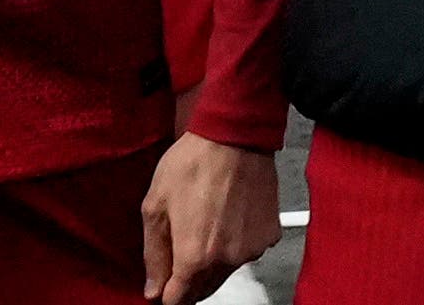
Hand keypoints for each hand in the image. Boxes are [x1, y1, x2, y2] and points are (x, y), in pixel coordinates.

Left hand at [140, 132, 277, 304]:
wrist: (236, 135)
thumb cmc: (193, 164)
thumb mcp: (155, 208)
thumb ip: (153, 255)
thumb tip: (154, 289)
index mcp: (194, 257)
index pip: (178, 300)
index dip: (167, 290)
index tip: (165, 278)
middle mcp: (227, 259)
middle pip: (203, 290)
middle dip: (190, 277)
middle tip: (184, 244)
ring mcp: (252, 247)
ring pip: (226, 272)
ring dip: (215, 260)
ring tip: (209, 225)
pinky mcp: (270, 233)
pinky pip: (247, 252)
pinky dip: (237, 244)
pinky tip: (229, 218)